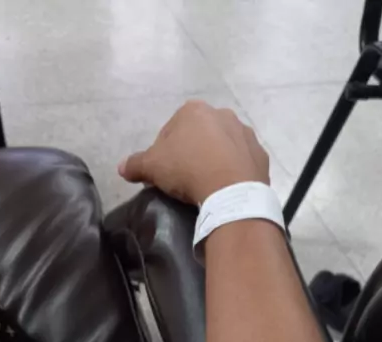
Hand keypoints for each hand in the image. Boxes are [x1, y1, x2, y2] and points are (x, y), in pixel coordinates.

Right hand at [118, 100, 269, 204]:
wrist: (230, 190)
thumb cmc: (187, 169)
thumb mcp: (152, 167)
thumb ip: (136, 164)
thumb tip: (121, 167)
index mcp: (193, 110)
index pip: (171, 130)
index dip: (164, 152)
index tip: (165, 172)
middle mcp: (222, 114)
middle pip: (199, 135)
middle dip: (192, 152)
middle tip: (185, 179)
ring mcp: (245, 133)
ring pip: (223, 146)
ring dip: (215, 160)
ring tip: (207, 184)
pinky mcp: (260, 154)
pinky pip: (242, 161)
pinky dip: (234, 171)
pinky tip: (226, 187)